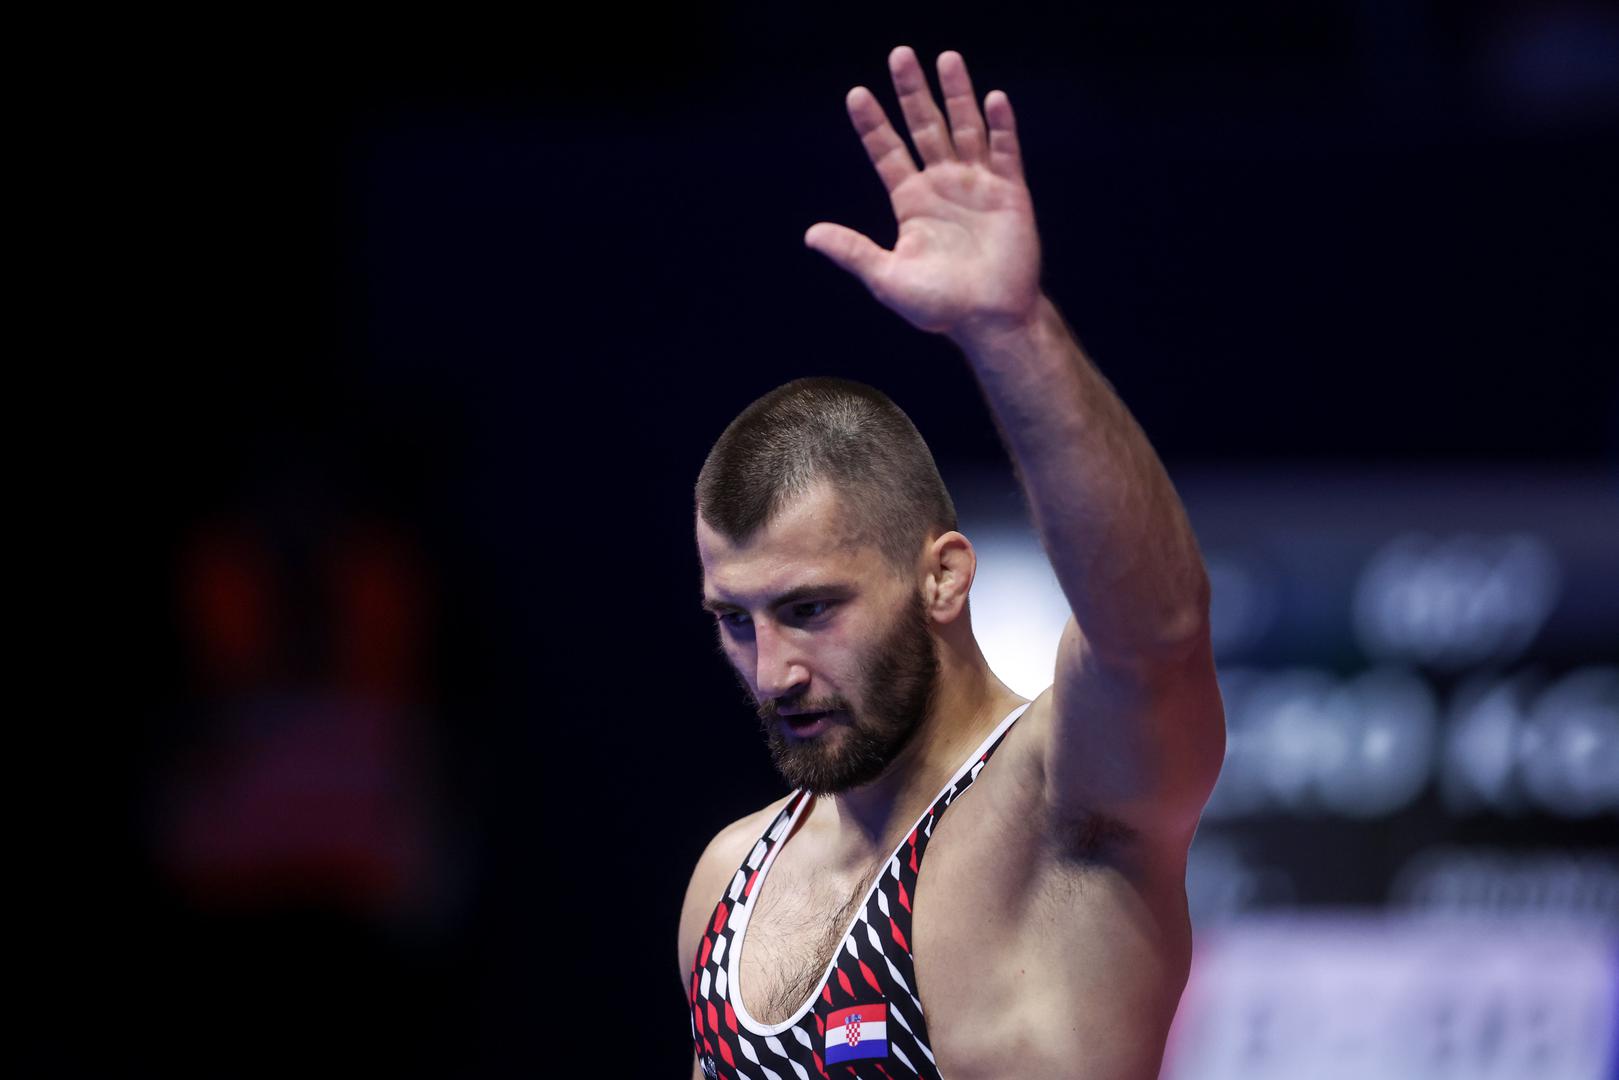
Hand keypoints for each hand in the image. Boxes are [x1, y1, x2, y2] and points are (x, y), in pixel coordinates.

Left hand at [805, 46, 1042, 343]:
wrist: (990, 321)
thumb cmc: (940, 305)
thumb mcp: (886, 278)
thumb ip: (853, 251)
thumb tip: (811, 234)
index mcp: (911, 201)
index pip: (887, 152)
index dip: (872, 124)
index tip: (856, 94)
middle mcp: (943, 184)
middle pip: (924, 127)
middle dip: (912, 92)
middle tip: (899, 54)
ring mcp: (977, 184)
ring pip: (964, 128)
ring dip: (957, 94)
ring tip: (946, 58)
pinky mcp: (1010, 193)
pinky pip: (1004, 152)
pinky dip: (1000, 126)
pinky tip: (993, 99)